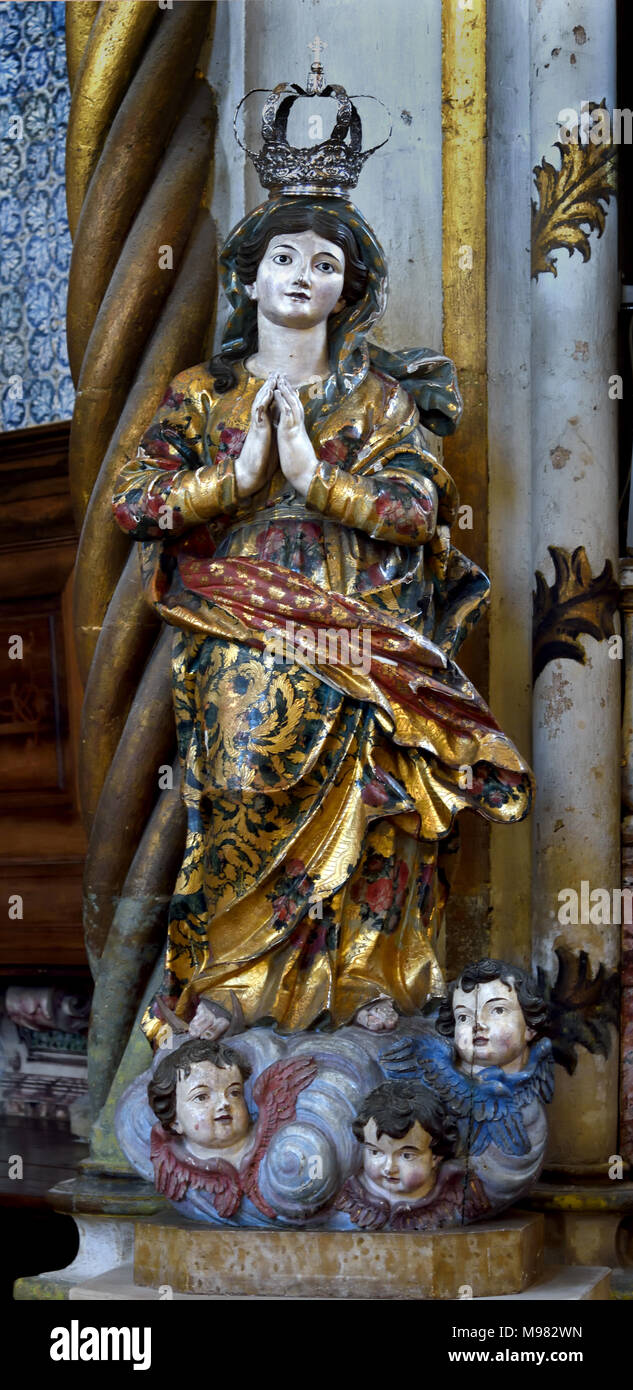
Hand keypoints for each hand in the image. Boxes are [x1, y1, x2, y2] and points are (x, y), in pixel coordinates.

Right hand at [234, 374, 277, 497]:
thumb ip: (276, 431)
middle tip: (277, 372)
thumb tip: (283, 426)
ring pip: (260, 402)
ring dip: (267, 388)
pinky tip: (269, 391)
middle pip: (264, 400)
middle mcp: (260, 423)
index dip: (275, 393)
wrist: (251, 473)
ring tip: (273, 376)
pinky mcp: (257, 430)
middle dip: (270, 385)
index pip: (269, 405)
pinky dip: (264, 400)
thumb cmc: (261, 460)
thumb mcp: (272, 442)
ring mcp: (258, 425)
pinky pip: (260, 412)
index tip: (282, 381)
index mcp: (265, 425)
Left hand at [274, 377, 317, 496]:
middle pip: (295, 403)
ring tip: (279, 378)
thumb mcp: (295, 450)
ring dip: (286, 390)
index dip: (290, 400)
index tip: (286, 388)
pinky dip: (282, 401)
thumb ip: (293, 442)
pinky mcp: (291, 433)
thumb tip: (292, 440)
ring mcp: (295, 429)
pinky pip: (287, 412)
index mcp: (297, 432)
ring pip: (292, 404)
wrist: (307, 476)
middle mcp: (298, 427)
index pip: (295, 412)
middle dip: (288, 389)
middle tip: (282, 376)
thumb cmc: (301, 467)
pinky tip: (277, 391)